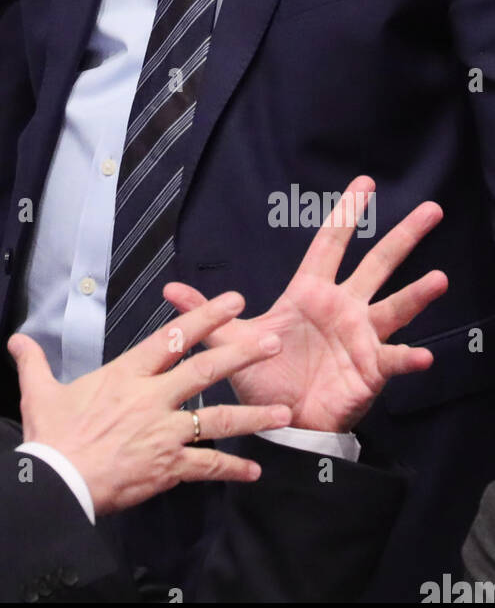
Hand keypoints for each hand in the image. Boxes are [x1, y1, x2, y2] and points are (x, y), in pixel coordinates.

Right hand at [9, 292, 291, 515]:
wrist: (57, 481)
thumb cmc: (51, 435)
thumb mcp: (39, 392)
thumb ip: (34, 362)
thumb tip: (18, 341)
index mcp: (125, 375)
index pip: (171, 338)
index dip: (204, 317)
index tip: (231, 302)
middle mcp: (151, 398)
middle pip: (204, 370)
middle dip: (241, 354)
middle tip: (273, 341)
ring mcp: (164, 433)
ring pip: (218, 420)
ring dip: (253, 416)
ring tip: (284, 412)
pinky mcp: (169, 467)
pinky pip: (207, 467)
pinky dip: (231, 470)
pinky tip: (253, 471)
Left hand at [164, 176, 447, 432]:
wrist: (282, 424)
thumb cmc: (265, 378)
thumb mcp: (231, 342)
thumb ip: (206, 314)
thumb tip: (168, 289)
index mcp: (310, 294)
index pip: (329, 244)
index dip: (345, 214)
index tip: (364, 183)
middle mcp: (342, 309)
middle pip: (376, 264)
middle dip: (402, 237)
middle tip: (431, 209)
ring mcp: (360, 338)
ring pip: (393, 308)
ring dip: (416, 294)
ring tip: (438, 278)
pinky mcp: (369, 371)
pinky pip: (391, 361)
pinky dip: (407, 357)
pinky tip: (422, 354)